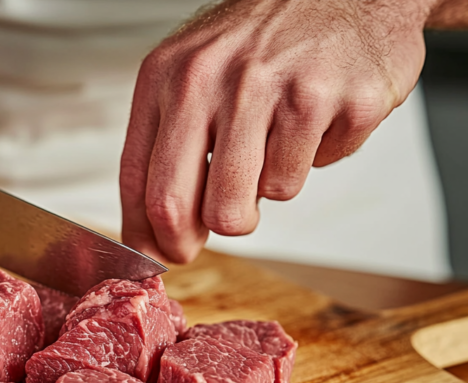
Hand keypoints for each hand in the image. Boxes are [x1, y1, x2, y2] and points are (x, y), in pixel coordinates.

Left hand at [120, 0, 431, 262]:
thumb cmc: (265, 40)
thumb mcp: (195, 73)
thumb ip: (170, 147)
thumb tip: (157, 234)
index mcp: (168, 76)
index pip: (138, 180)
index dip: (146, 235)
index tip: (158, 257)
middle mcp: (211, 79)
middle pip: (180, 206)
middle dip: (192, 241)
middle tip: (211, 232)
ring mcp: (273, 88)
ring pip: (244, 205)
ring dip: (259, 195)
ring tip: (273, 148)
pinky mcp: (330, 102)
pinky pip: (303, 176)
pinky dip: (309, 161)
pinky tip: (313, 122)